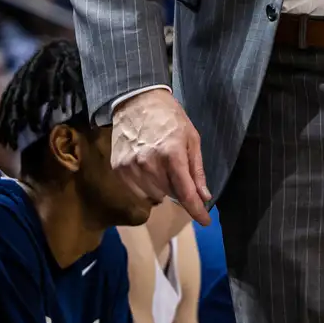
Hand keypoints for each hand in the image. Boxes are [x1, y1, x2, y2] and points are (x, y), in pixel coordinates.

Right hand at [112, 88, 212, 225]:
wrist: (137, 101)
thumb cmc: (170, 118)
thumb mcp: (192, 138)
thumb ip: (196, 170)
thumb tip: (204, 196)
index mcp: (171, 154)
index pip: (185, 193)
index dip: (196, 210)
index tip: (205, 221)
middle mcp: (149, 164)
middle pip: (169, 195)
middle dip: (178, 188)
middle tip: (177, 168)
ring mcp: (130, 168)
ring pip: (153, 196)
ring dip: (161, 188)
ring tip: (161, 166)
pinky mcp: (118, 169)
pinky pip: (136, 192)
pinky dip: (145, 186)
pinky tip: (147, 168)